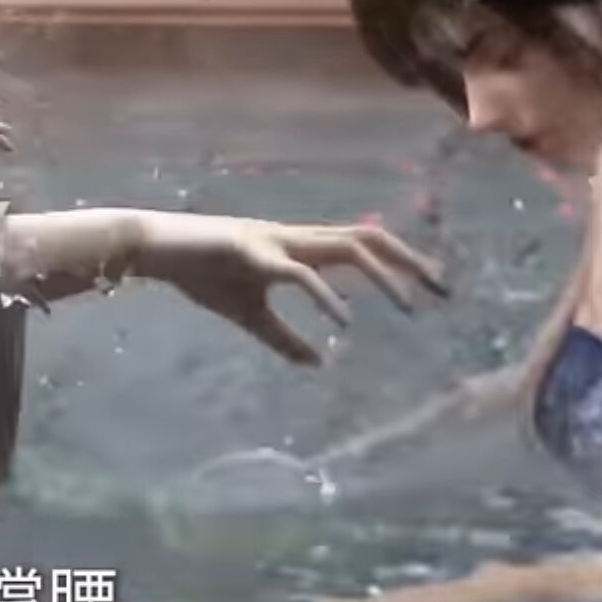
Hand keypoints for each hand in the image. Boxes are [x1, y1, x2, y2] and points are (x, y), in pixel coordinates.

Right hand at [133, 211, 445, 364]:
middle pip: (368, 238)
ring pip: (345, 246)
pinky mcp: (252, 252)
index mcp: (300, 247)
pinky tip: (345, 320)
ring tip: (409, 307)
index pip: (363, 245)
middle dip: (411, 261)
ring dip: (382, 274)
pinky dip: (326, 295)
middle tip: (446, 292)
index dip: (402, 262)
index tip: (433, 289)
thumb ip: (284, 338)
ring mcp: (277, 241)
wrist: (155, 248)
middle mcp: (297, 237)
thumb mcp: (248, 314)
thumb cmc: (201, 274)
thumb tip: (320, 364)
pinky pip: (299, 273)